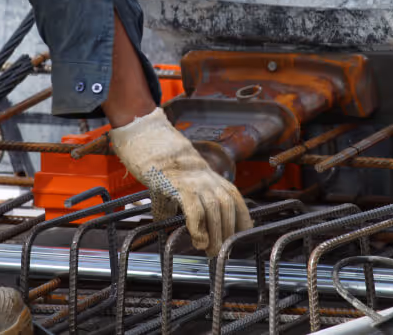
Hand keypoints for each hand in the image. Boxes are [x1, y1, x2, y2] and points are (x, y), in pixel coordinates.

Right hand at [110, 108, 252, 256]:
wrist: (149, 142)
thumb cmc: (162, 165)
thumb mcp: (179, 182)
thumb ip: (177, 198)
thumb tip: (164, 221)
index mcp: (211, 178)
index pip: (235, 198)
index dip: (242, 218)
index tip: (243, 236)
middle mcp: (207, 179)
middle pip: (227, 207)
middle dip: (227, 232)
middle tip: (221, 251)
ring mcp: (194, 181)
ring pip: (214, 210)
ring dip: (215, 234)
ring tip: (209, 250)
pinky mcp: (179, 185)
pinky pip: (194, 209)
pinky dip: (198, 226)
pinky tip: (197, 239)